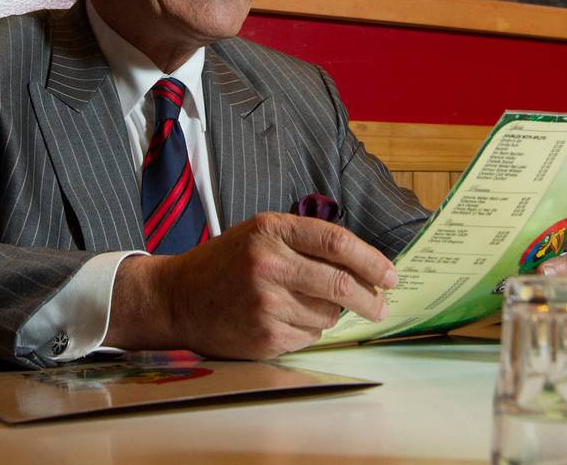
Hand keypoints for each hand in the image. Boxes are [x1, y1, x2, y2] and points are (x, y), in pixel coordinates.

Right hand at [109, 213, 396, 359]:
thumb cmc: (224, 263)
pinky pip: (309, 337)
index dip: (372, 260)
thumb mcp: (260, 233)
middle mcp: (268, 264)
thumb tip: (364, 266)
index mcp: (271, 230)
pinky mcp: (264, 336)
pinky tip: (285, 320)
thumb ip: (306, 241)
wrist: (176, 298)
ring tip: (304, 305)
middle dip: (370, 298)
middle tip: (381, 306)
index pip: (337, 242)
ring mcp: (265, 303)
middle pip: (340, 284)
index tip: (391, 275)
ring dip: (331, 314)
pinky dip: (309, 331)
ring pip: (328, 315)